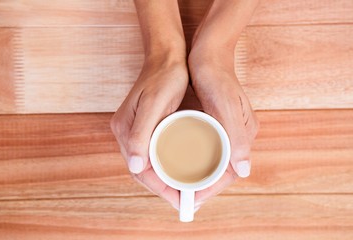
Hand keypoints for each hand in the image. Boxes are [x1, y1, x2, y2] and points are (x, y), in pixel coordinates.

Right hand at [110, 56, 187, 209]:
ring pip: (148, 165)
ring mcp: (134, 131)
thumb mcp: (154, 104)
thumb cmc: (164, 77)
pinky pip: (152, 154)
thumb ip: (141, 134)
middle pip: (143, 171)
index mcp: (125, 130)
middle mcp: (126, 134)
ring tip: (184, 189)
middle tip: (186, 199)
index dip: (160, 188)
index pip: (140, 170)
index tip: (180, 201)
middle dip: (163, 188)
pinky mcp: (144, 127)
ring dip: (164, 180)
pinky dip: (165, 166)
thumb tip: (135, 165)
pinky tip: (178, 169)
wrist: (165, 56)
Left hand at [188, 47, 259, 207]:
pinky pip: (207, 149)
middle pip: (221, 169)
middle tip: (182, 196)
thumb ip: (237, 137)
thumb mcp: (225, 106)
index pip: (231, 171)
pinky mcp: (215, 123)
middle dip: (203, 185)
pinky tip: (180, 164)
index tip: (192, 199)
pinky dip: (195, 160)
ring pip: (213, 161)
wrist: (209, 51)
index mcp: (245, 133)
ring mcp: (227, 129)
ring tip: (178, 185)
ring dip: (198, 175)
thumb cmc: (216, 76)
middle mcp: (238, 135)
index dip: (211, 188)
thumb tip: (244, 170)